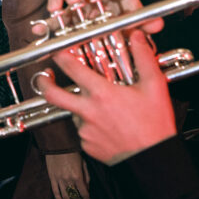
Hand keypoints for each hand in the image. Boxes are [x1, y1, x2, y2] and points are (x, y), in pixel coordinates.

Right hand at [31, 0, 163, 37]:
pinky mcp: (66, 13)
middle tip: (73, 0)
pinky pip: (53, 13)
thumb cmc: (125, 18)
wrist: (117, 33)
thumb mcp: (135, 20)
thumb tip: (156, 25)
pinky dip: (46, 21)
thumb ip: (145, 22)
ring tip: (56, 11)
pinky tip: (41, 29)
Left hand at [38, 30, 176, 164]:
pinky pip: (83, 130)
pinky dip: (91, 124)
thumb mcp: (154, 87)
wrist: (153, 160)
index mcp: (101, 94)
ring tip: (101, 106)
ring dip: (80, 106)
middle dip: (44, 82)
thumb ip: (143, 59)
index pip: (71, 68)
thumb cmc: (154, 126)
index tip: (56, 49)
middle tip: (45, 75)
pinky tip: (107, 123)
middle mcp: (88, 111)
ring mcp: (85, 130)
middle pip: (53, 94)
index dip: (59, 55)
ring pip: (73, 112)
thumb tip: (137, 38)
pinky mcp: (87, 145)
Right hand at [45, 152, 90, 198]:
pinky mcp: (52, 178)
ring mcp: (59, 179)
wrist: (58, 145)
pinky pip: (55, 191)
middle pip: (74, 195)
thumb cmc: (72, 153)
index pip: (84, 192)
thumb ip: (86, 176)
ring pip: (65, 196)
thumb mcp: (83, 163)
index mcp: (77, 176)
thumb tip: (88, 187)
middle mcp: (68, 180)